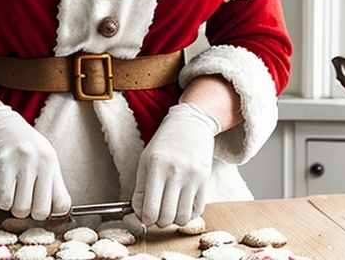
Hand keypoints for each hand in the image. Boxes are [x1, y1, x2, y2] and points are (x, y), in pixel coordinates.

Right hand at [0, 103, 70, 219]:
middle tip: (24, 199)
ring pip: (21, 209)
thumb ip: (49, 181)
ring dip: (14, 205)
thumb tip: (56, 212)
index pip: (62, 203)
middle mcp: (40, 161)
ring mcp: (22, 163)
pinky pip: (4, 200)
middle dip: (31, 212)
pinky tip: (2, 187)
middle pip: (41, 211)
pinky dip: (1, 200)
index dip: (51, 213)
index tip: (41, 207)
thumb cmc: (21, 143)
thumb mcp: (42, 156)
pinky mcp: (3, 165)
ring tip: (12, 190)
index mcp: (52, 161)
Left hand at [131, 102, 219, 227]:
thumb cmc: (165, 142)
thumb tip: (139, 214)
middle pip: (165, 217)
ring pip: (182, 218)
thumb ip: (140, 188)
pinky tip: (181, 205)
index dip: (145, 220)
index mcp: (155, 165)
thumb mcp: (146, 160)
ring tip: (169, 209)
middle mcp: (174, 171)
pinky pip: (197, 211)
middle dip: (158, 221)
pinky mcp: (205, 180)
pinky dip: (187, 215)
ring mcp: (192, 177)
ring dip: (173, 220)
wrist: (190, 123)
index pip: (150, 209)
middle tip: (156, 213)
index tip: (145, 216)